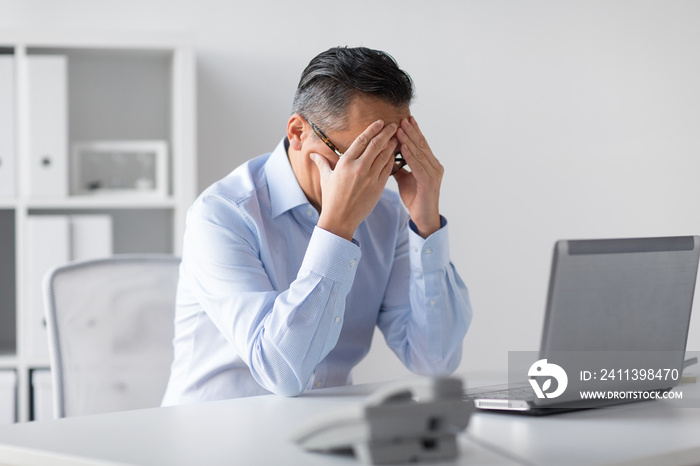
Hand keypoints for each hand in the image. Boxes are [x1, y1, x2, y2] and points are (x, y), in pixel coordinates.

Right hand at [310, 120, 397, 240]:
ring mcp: (370, 177)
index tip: (380, 122)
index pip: (361, 140)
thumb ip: (322, 163)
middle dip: (386, 133)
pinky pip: (388, 169)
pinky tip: (395, 154)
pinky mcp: (378, 187)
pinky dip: (392, 160)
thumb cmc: (331, 198)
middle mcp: (359, 168)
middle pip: (376, 145)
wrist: (340, 219)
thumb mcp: (326, 178)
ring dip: (392, 145)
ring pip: (384, 156)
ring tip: (397, 137)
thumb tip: (313, 154)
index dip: (372, 129)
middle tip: (394, 125)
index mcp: (345, 163)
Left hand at [394, 116, 442, 237]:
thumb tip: (389, 156)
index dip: (413, 132)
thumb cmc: (415, 199)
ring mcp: (434, 174)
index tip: (405, 120)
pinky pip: (418, 166)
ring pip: (420, 153)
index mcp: (430, 164)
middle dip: (411, 131)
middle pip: (421, 145)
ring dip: (409, 140)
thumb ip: (400, 167)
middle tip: (402, 118)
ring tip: (400, 128)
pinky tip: (404, 147)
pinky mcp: (429, 183)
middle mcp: (435, 166)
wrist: (423, 218)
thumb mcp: (405, 179)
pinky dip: (410, 156)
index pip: (421, 144)